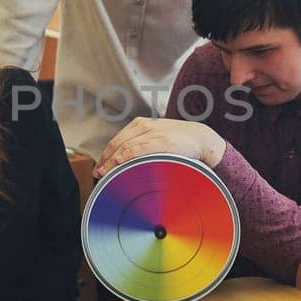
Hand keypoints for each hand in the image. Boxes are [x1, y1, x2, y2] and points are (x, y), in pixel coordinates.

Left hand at [95, 117, 225, 177]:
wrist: (201, 138)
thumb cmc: (178, 142)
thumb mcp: (156, 139)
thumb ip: (141, 147)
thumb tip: (125, 163)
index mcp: (140, 125)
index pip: (116, 141)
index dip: (105, 156)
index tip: (99, 169)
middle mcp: (144, 126)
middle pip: (117, 144)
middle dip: (106, 161)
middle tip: (99, 175)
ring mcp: (153, 133)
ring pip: (126, 147)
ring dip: (113, 163)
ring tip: (106, 175)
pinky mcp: (163, 141)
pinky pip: (140, 149)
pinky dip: (127, 157)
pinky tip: (120, 164)